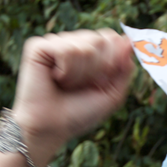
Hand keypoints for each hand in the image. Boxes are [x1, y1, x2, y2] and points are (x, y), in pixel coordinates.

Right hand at [12, 29, 132, 165]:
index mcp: (90, 51)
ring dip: (80, 74)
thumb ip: (125, 68)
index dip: (112, 61)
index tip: (101, 82)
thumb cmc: (79, 113)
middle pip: (101, 40)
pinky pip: (65, 49)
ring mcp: (55, 43)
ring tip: (66, 85)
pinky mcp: (37, 46)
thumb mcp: (112, 94)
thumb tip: (128, 41)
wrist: (51, 128)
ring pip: (84, 46)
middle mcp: (72, 43)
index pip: (112, 38)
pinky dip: (66, 70)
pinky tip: (55, 78)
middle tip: (81, 86)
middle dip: (97, 70)